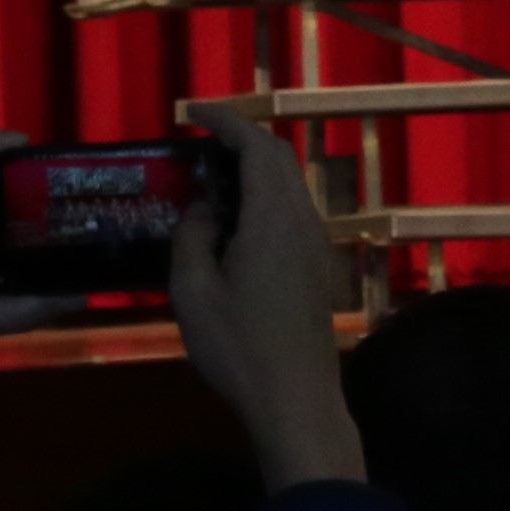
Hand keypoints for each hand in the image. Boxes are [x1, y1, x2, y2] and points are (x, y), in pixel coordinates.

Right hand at [169, 108, 365, 489]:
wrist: (295, 398)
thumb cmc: (238, 347)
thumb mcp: (193, 292)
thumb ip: (193, 237)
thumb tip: (202, 208)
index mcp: (274, 218)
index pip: (257, 147)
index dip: (227, 121)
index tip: (193, 112)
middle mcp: (303, 220)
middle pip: (279, 158)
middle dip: (241, 138)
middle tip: (199, 141)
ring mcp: (316, 244)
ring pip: (289, 184)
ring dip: (254, 168)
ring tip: (210, 177)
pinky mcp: (317, 266)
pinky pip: (292, 210)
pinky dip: (263, 195)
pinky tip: (234, 219)